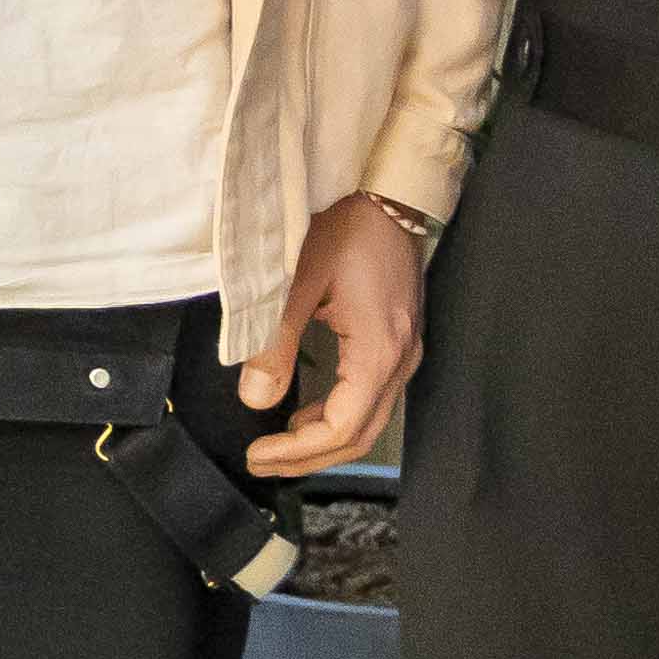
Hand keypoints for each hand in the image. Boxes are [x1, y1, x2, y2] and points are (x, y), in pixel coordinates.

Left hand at [242, 196, 426, 477]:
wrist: (390, 196)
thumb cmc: (346, 229)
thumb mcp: (297, 281)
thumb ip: (275, 341)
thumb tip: (254, 399)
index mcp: (379, 352)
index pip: (341, 427)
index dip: (298, 451)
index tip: (256, 453)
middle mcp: (401, 361)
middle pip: (359, 435)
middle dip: (308, 457)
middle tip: (260, 462)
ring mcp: (404, 354)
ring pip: (368, 421)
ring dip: (323, 441)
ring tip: (276, 446)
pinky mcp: (398, 343)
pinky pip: (371, 398)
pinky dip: (337, 417)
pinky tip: (305, 415)